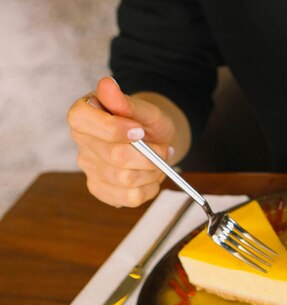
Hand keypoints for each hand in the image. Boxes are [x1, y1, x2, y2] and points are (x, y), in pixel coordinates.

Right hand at [67, 76, 176, 206]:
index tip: (139, 130)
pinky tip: (150, 175)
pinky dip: (150, 187)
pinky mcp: (101, 190)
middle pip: (115, 156)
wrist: (155, 142)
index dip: (114, 128)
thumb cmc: (146, 123)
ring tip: (158, 161)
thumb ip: (126, 102)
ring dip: (153, 171)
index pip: (83, 120)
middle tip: (164, 149)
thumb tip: (107, 84)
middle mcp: (82, 143)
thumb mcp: (144, 109)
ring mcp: (90, 169)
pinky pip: (130, 197)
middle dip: (149, 154)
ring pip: (126, 179)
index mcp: (83, 115)